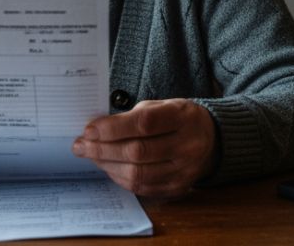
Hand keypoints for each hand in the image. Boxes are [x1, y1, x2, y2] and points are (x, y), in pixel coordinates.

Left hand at [71, 98, 216, 197]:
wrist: (211, 139)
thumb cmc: (179, 118)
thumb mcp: (161, 105)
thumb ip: (132, 116)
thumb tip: (97, 129)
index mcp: (183, 118)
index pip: (144, 124)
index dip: (113, 128)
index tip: (89, 129)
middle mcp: (187, 146)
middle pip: (138, 152)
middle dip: (103, 149)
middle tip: (81, 145)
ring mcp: (184, 171)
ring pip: (137, 174)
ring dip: (108, 166)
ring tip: (91, 156)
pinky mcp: (178, 188)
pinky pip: (142, 188)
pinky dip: (120, 178)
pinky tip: (109, 167)